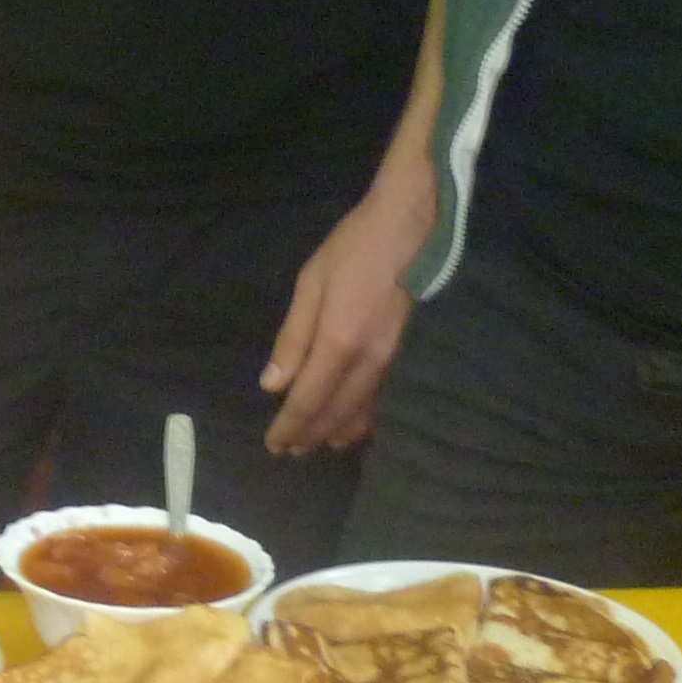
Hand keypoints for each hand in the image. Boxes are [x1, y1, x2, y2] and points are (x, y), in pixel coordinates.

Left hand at [259, 158, 438, 454]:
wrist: (409, 230)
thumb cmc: (353, 250)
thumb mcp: (310, 285)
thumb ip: (293, 338)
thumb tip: (272, 385)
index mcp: (339, 343)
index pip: (308, 400)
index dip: (289, 426)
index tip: (273, 445)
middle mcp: (368, 361)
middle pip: (335, 413)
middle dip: (309, 435)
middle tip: (289, 452)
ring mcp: (390, 361)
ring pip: (361, 412)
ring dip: (336, 431)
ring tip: (316, 445)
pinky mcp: (401, 354)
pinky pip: (380, 400)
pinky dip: (363, 418)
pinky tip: (354, 425)